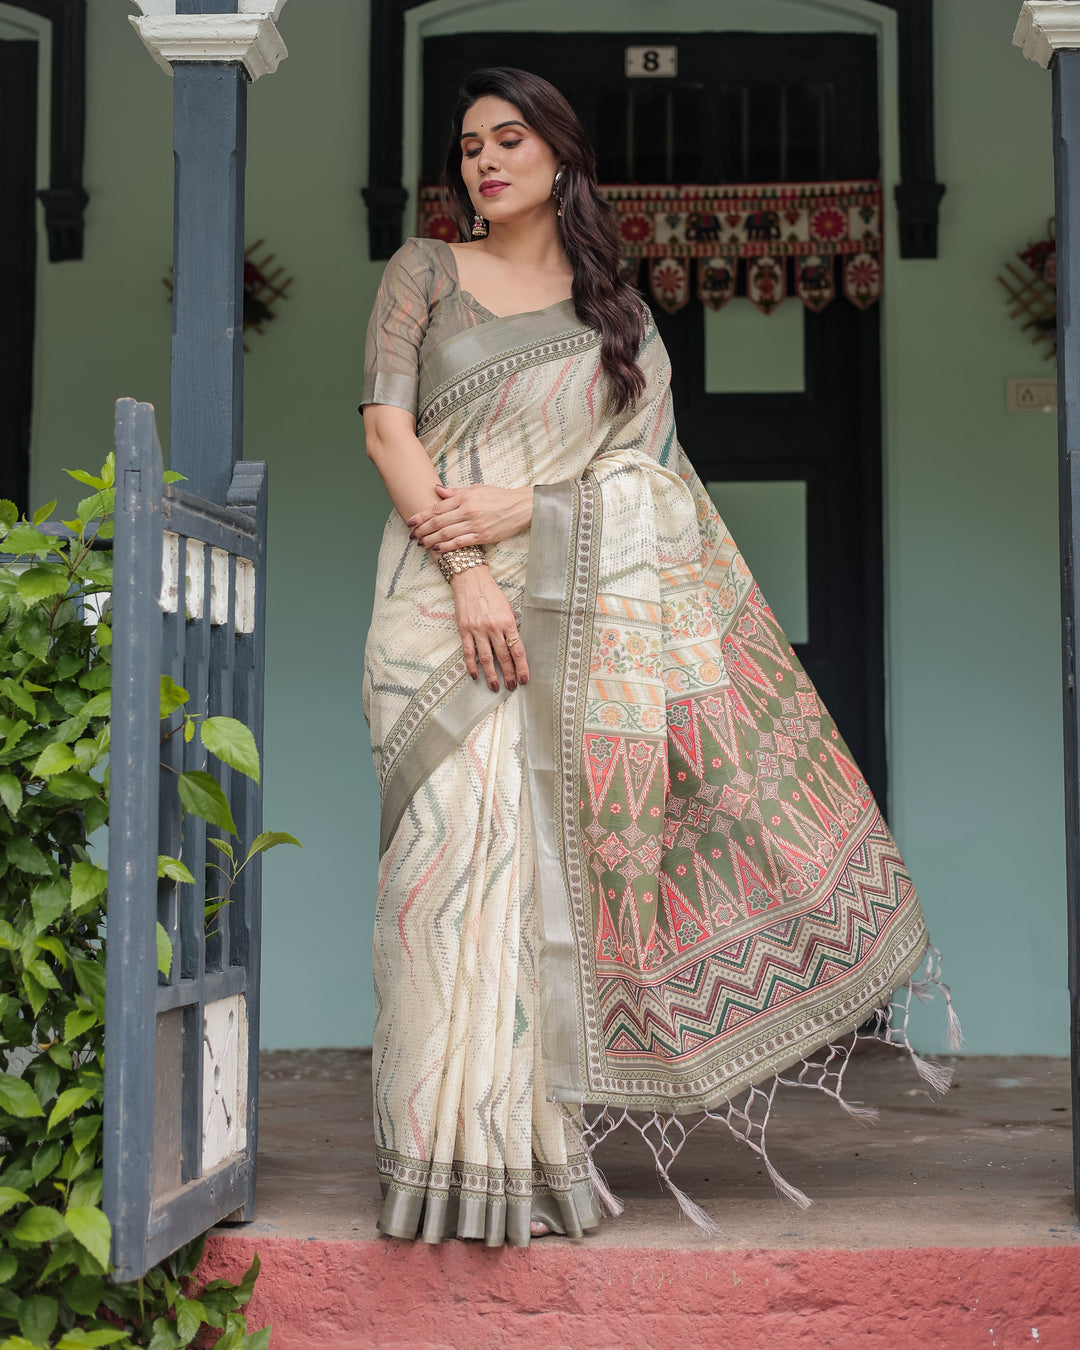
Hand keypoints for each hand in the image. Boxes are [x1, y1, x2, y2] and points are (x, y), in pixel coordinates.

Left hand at [408, 484, 531, 552]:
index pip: (437, 508)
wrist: (521, 507)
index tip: (410, 522)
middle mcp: (467, 510)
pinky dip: (446, 546)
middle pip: (438, 522)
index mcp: (464, 497)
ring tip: (420, 544)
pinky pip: (460, 543)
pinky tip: (437, 549)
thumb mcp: (476, 489)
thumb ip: (455, 492)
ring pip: (446, 534)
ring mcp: (475, 524)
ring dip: (430, 540)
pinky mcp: (483, 536)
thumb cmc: (498, 497)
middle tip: (412, 535)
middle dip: (422, 530)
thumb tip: (436, 490)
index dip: (421, 516)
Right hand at [449, 566, 528, 691]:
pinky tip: (475, 676)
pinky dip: (472, 666)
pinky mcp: (464, 630)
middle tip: (511, 686)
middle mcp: (493, 627)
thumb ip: (510, 627)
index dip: (521, 667)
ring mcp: (478, 630)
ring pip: (486, 658)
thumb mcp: (507, 608)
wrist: (471, 580)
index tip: (524, 679)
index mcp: (508, 622)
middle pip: (503, 657)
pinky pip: (469, 652)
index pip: (517, 650)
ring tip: (495, 686)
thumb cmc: (491, 594)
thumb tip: (514, 647)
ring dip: (491, 675)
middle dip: (509, 674)